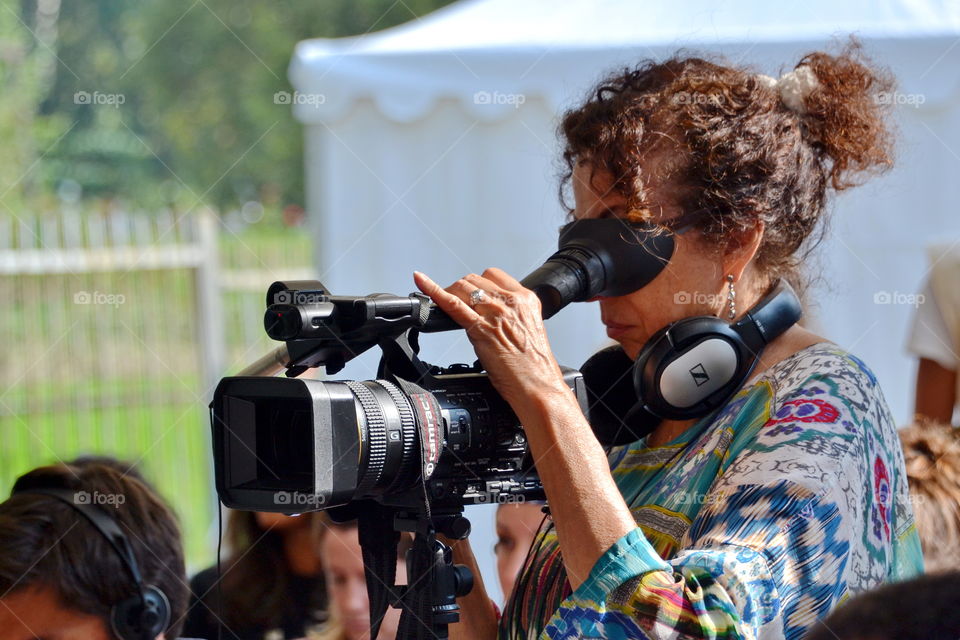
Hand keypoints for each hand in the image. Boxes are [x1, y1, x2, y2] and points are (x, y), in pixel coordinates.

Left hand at [413, 268, 567, 409]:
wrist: (538, 386)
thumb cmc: (534, 367)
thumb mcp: (528, 330)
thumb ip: (511, 317)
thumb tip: (491, 315)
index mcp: (526, 300)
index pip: (494, 275)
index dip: (478, 283)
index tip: (470, 291)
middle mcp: (511, 302)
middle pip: (475, 279)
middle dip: (461, 288)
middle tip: (456, 302)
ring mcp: (495, 314)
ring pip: (463, 287)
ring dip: (450, 292)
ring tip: (444, 302)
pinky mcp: (480, 329)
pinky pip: (452, 304)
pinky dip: (433, 290)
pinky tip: (422, 282)